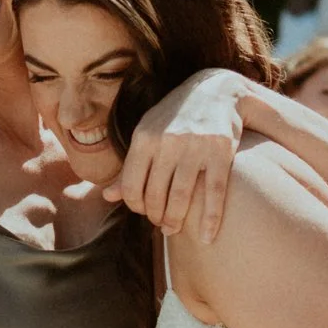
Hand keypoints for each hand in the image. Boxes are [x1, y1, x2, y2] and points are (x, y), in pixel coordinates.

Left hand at [109, 68, 245, 239]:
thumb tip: (106, 197)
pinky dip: (211, 220)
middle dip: (156, 217)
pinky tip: (208, 236)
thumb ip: (129, 165)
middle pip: (155, 196)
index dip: (135, 206)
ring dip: (176, 221)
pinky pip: (214, 194)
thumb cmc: (176, 117)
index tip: (143, 211)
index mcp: (144, 136)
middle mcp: (167, 141)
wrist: (218, 90)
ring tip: (174, 228)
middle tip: (161, 224)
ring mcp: (195, 147)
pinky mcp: (221, 152)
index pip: (130, 186)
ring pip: (181, 198)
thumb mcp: (147, 133)